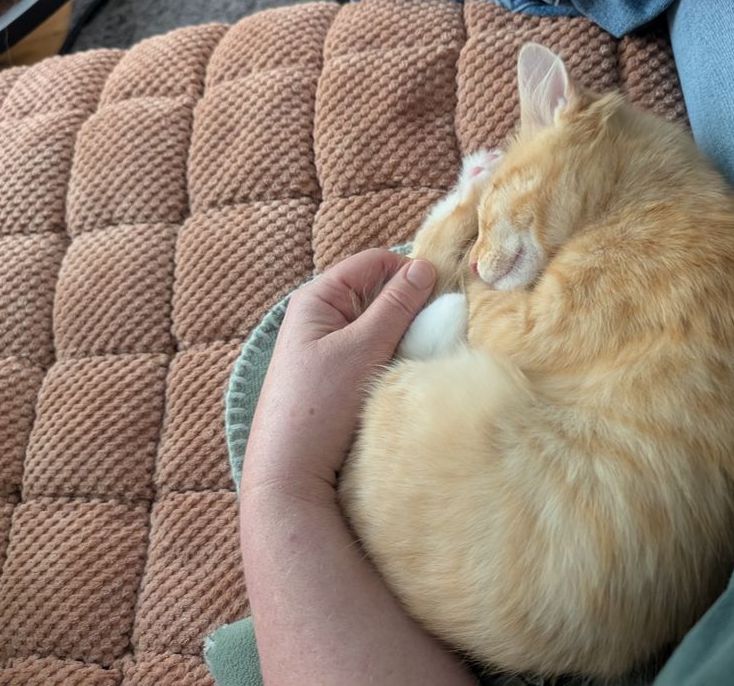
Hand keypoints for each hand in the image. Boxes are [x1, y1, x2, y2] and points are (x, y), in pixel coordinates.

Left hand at [240, 248, 435, 504]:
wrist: (290, 472)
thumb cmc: (319, 404)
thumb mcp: (362, 347)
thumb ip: (395, 305)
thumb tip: (425, 266)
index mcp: (318, 298)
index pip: (374, 262)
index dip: (409, 270)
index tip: (443, 291)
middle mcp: (322, 317)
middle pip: (379, 292)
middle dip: (410, 305)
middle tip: (440, 324)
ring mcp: (330, 348)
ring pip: (381, 325)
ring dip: (405, 334)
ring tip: (425, 351)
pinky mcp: (339, 377)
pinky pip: (375, 352)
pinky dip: (395, 356)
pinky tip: (407, 372)